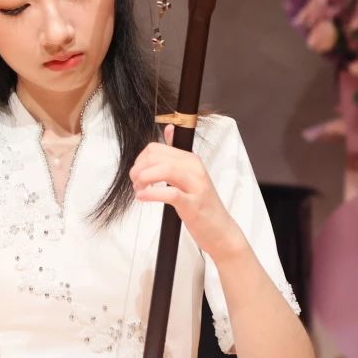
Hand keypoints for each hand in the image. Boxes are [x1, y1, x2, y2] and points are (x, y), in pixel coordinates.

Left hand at [129, 124, 246, 262]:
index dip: (140, 160)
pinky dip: (151, 194)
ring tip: (139, 190)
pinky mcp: (193, 204)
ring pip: (163, 169)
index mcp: (191, 160)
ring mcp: (196, 186)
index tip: (137, 174)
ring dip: (143, 179)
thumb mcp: (189, 176)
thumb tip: (169, 128)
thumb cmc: (201, 205)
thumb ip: (176, 155)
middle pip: (156, 156)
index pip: (156, 148)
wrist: (220, 230)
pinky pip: (169, 193)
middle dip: (139, 169)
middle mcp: (194, 168)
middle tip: (136, 184)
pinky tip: (143, 197)